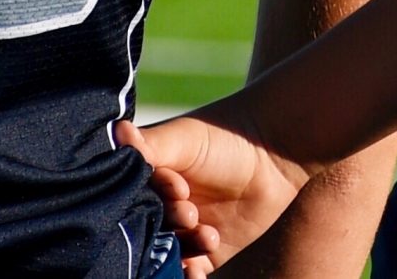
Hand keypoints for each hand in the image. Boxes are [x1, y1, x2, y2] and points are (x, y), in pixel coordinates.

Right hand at [118, 113, 310, 271]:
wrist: (276, 159)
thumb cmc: (226, 140)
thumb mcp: (186, 139)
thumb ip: (153, 145)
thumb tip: (120, 132)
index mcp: (146, 183)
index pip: (131, 201)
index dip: (151, 199)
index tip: (179, 188)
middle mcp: (159, 212)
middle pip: (146, 232)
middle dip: (167, 227)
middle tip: (191, 213)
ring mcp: (181, 237)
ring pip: (166, 255)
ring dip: (182, 251)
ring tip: (207, 236)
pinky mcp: (204, 258)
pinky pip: (189, 274)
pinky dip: (190, 277)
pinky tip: (197, 273)